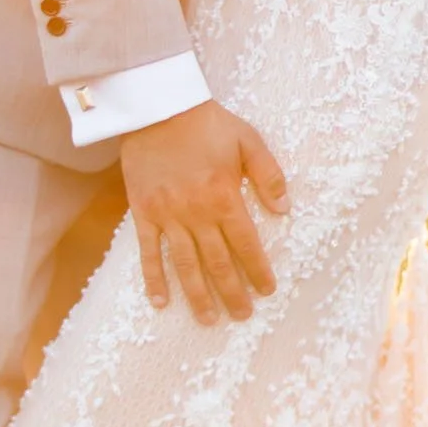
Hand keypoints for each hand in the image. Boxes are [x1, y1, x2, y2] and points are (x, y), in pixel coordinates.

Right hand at [122, 100, 288, 324]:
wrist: (156, 107)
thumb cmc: (206, 122)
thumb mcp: (248, 140)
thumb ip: (268, 176)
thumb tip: (285, 210)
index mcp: (224, 196)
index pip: (246, 244)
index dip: (258, 270)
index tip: (267, 291)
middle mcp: (196, 212)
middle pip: (217, 262)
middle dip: (232, 293)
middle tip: (242, 315)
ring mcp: (167, 215)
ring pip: (185, 265)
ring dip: (197, 295)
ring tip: (208, 320)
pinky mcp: (143, 212)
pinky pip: (148, 252)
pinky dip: (154, 278)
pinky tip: (161, 302)